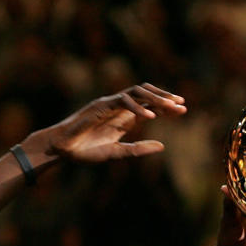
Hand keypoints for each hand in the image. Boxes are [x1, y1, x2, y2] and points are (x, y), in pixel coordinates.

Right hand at [44, 83, 184, 161]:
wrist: (63, 150)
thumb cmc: (86, 151)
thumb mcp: (117, 153)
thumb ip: (138, 149)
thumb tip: (162, 146)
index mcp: (124, 117)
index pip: (150, 105)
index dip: (167, 106)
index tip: (183, 110)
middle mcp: (119, 107)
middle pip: (146, 93)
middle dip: (165, 97)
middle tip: (182, 104)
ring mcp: (109, 104)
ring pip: (136, 92)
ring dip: (155, 98)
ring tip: (171, 107)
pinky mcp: (100, 106)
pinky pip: (122, 101)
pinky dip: (137, 107)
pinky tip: (150, 117)